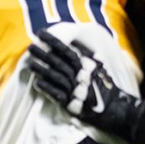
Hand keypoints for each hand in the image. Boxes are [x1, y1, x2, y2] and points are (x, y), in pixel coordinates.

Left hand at [27, 29, 144, 143]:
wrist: (114, 110)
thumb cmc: (104, 88)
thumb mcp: (100, 68)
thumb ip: (89, 56)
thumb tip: (78, 42)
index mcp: (86, 66)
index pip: (67, 51)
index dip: (53, 41)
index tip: (41, 33)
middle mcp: (80, 77)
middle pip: (59, 63)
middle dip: (44, 54)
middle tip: (30, 47)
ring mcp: (76, 91)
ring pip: (57, 78)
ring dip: (42, 70)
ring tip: (30, 64)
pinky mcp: (72, 105)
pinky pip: (58, 95)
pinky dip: (48, 89)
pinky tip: (36, 83)